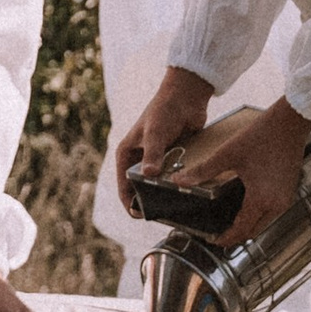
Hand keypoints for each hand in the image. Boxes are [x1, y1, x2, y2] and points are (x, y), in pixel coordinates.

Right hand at [113, 65, 214, 216]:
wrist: (187, 96)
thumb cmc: (164, 110)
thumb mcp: (155, 133)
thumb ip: (153, 154)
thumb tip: (149, 175)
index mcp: (127, 153)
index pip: (123, 185)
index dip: (129, 203)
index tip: (140, 215)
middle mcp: (139, 158)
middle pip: (140, 188)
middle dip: (148, 200)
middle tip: (159, 214)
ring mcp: (157, 159)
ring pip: (157, 184)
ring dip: (164, 193)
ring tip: (173, 208)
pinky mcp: (172, 157)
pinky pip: (172, 177)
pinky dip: (176, 184)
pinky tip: (186, 194)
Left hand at [175, 97, 310, 248]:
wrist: (290, 122)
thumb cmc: (261, 136)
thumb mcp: (229, 153)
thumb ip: (204, 170)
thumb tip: (180, 181)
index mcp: (260, 199)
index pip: (241, 230)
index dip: (226, 238)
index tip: (213, 240)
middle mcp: (276, 205)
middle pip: (254, 231)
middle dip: (237, 235)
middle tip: (219, 232)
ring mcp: (286, 199)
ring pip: (264, 223)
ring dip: (249, 225)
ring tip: (231, 220)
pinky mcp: (290, 191)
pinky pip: (273, 212)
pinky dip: (259, 215)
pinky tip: (247, 205)